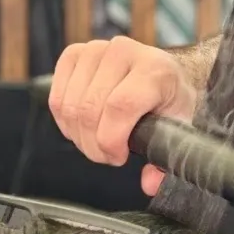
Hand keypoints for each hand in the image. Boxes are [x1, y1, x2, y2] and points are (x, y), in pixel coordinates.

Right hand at [49, 36, 196, 195]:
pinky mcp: (74, 54)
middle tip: (109, 153)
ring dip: (79, 136)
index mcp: (154, 69)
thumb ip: (166, 156)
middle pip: (89, 110)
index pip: (120, 106)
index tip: (119, 155)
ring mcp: (96, 50)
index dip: (112, 140)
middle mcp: (124, 52)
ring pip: (69, 107)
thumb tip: (150, 182)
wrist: (160, 69)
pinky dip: (65, 122)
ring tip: (98, 138)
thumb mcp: (178, 124)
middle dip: (94, 145)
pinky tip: (83, 125)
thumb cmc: (167, 96)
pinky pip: (56, 99)